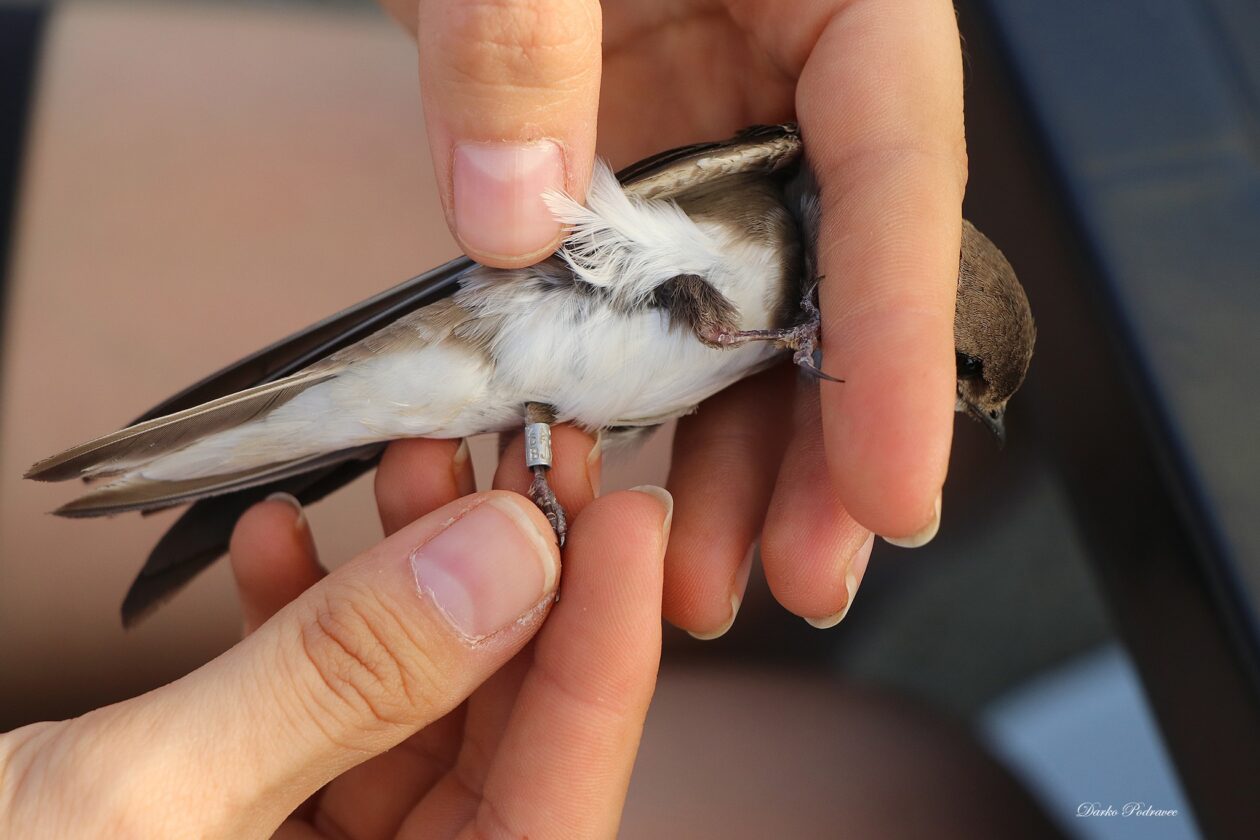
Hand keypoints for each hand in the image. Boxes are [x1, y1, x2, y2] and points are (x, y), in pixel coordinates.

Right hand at [0, 433, 667, 838]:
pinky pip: (315, 731)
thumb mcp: (146, 811)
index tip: (623, 508)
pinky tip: (282, 545)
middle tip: (505, 454)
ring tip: (400, 469)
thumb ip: (339, 682)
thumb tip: (504, 556)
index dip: (608, 646)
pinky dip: (302, 631)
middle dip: (501, 584)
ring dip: (403, 586)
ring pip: (412, 718)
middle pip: (498, 744)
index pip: (559, 798)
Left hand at [380, 0, 964, 634]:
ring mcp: (707, 134)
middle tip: (803, 572)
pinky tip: (625, 477)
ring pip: (746, 319)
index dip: (900, 344)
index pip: (896, 173)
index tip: (896, 489)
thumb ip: (521, 35)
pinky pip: (649, 301)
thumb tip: (517, 211)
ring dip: (730, 456)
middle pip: (835, 283)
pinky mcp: (626, 168)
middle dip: (822, 445)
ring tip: (709, 576)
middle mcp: (785, 76)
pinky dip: (639, 395)